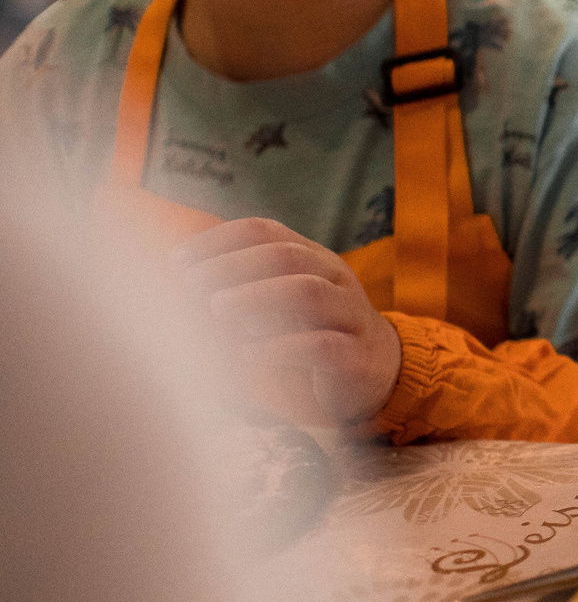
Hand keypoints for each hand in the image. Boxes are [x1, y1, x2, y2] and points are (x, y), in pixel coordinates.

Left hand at [170, 218, 404, 426]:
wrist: (376, 370)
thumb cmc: (312, 331)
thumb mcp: (283, 298)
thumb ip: (245, 284)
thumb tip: (177, 280)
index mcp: (313, 258)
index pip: (265, 231)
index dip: (218, 240)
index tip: (176, 262)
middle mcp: (335, 278)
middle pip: (287, 256)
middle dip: (232, 266)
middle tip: (191, 285)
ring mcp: (350, 315)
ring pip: (308, 293)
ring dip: (256, 298)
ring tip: (217, 310)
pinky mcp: (356, 357)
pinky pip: (323, 346)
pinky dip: (281, 348)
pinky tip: (248, 354)